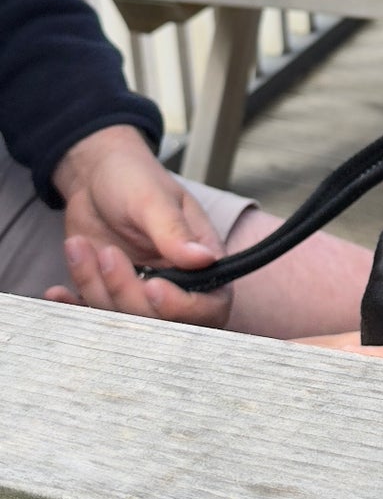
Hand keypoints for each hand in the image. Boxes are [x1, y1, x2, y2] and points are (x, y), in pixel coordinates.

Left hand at [46, 125, 231, 327]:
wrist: (95, 177)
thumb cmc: (134, 178)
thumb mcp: (153, 199)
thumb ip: (175, 232)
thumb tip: (205, 259)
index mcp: (202, 262)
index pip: (209, 305)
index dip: (183, 307)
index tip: (153, 286)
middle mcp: (176, 284)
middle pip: (162, 321)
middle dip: (127, 292)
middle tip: (108, 254)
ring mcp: (140, 292)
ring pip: (122, 319)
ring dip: (94, 286)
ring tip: (79, 247)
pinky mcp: (109, 294)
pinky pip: (93, 314)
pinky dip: (72, 306)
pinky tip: (56, 293)